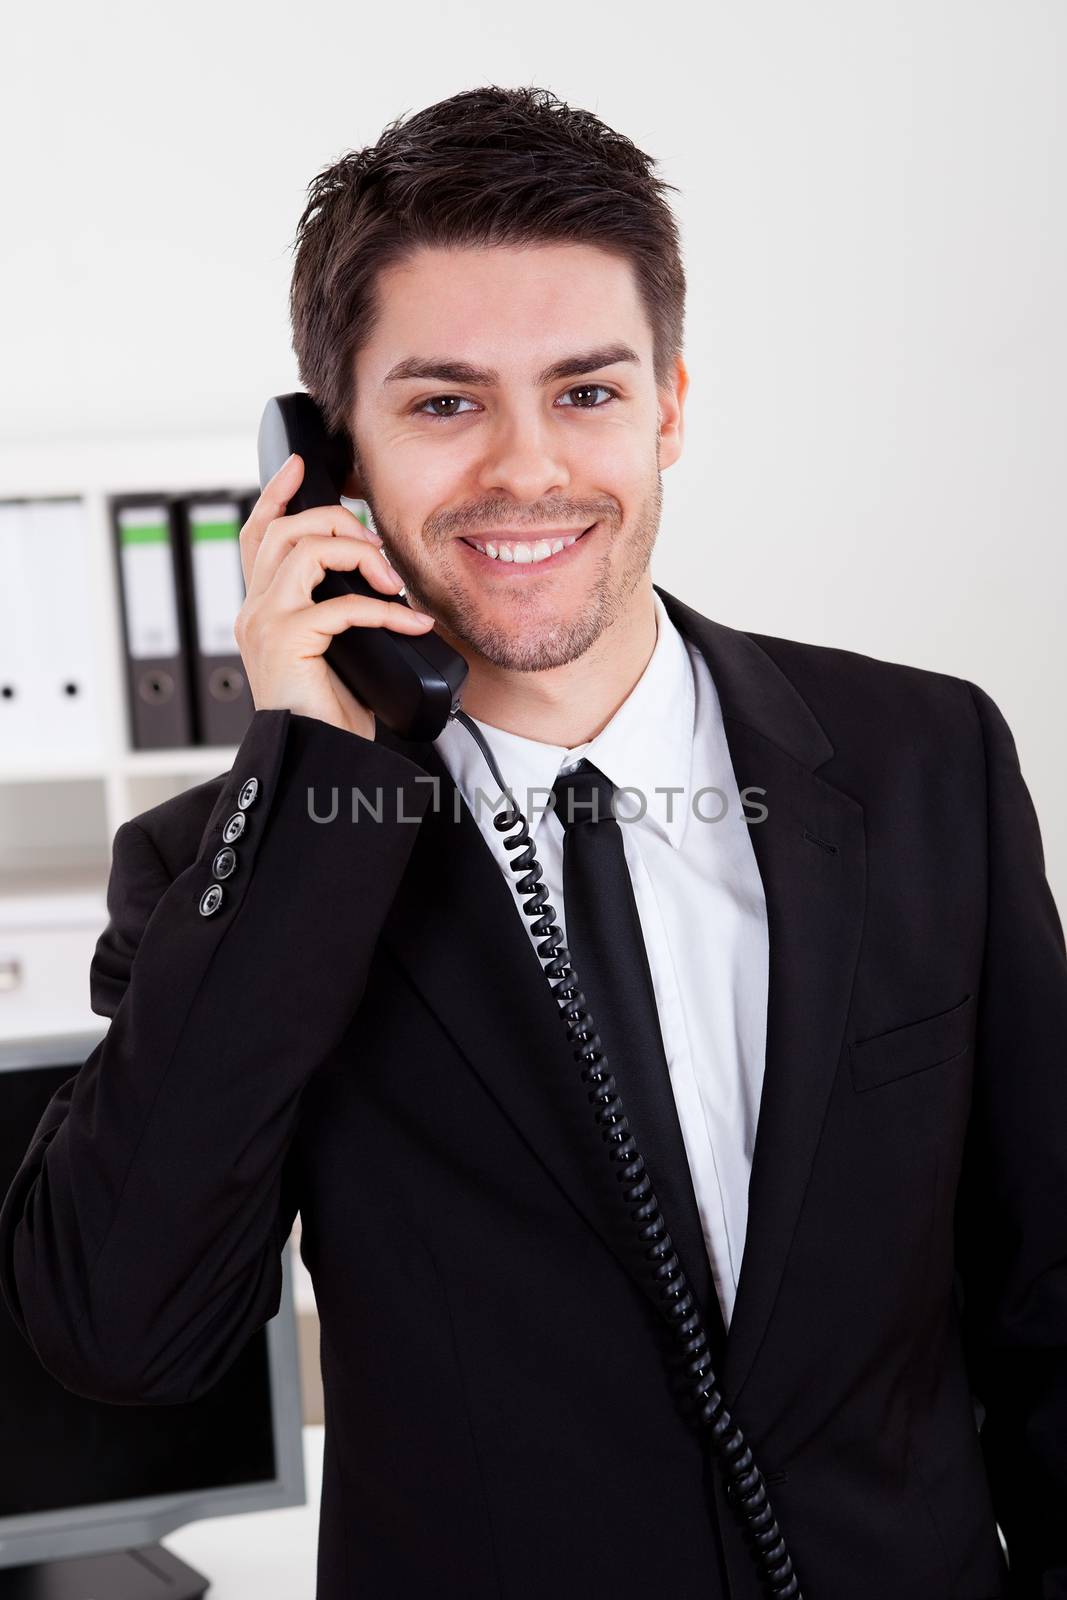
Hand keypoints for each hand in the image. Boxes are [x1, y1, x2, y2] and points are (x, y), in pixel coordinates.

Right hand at [234, 454, 434, 739]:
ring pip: (305, 549)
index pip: (258, 535)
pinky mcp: (285, 641)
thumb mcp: (338, 650)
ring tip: (391, 585)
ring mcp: (265, 623)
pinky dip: (385, 611)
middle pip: (285, 529)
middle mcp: (255, 610)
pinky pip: (341, 604)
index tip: (302, 468)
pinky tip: (411, 625)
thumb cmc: (330, 714)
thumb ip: (340, 611)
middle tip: (379, 553)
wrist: (319, 759)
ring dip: (359, 555)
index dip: (276, 495)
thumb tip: (382, 582)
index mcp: (262, 608)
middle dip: (339, 523)